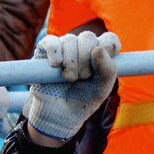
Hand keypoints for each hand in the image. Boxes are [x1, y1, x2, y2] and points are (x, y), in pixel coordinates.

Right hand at [24, 30, 119, 144]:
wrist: (58, 117)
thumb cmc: (82, 102)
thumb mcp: (102, 89)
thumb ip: (108, 70)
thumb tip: (98, 49)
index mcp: (99, 55)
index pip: (109, 39)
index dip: (108, 48)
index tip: (101, 66)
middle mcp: (81, 48)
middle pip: (88, 37)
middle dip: (86, 58)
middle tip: (83, 77)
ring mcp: (63, 47)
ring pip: (69, 40)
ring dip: (71, 62)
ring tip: (68, 79)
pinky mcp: (44, 51)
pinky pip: (51, 42)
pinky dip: (55, 52)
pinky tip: (56, 66)